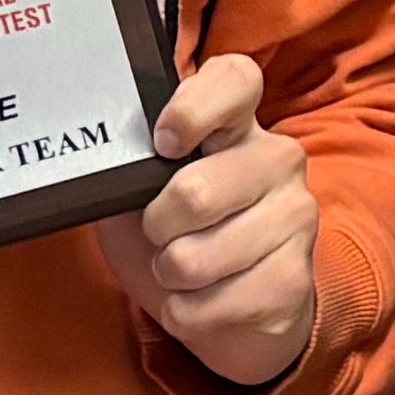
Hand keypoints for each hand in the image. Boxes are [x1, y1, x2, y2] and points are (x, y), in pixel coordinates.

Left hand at [106, 55, 318, 388]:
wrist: (235, 313)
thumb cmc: (180, 239)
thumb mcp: (143, 194)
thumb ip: (132, 168)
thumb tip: (100, 166)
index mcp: (237, 127)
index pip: (235, 81)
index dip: (193, 108)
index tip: (164, 143)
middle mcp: (277, 161)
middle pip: (196, 191)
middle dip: (156, 227)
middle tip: (160, 234)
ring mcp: (295, 217)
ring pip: (195, 259)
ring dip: (169, 276)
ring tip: (184, 271)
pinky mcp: (295, 278)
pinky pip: (209, 304)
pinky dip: (186, 313)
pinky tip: (205, 300)